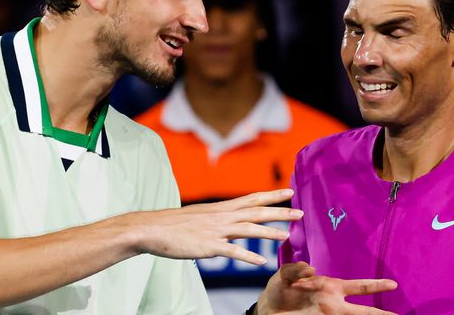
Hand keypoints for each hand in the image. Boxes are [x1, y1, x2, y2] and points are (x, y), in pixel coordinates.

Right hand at [127, 190, 301, 264]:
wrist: (152, 229)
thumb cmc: (174, 224)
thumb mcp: (200, 216)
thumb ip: (217, 219)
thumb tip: (229, 223)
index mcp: (220, 208)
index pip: (251, 198)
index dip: (272, 195)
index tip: (290, 191)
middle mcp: (221, 216)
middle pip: (256, 212)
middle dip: (279, 212)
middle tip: (300, 212)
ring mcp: (215, 231)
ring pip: (248, 229)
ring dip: (269, 232)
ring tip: (287, 236)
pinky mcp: (207, 246)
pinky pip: (231, 251)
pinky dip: (247, 256)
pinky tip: (261, 262)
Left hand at [256, 262, 397, 314]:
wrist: (267, 311)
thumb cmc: (279, 290)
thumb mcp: (283, 276)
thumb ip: (295, 270)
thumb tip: (311, 268)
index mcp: (330, 287)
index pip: (359, 287)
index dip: (376, 285)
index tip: (394, 284)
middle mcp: (334, 304)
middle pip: (363, 312)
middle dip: (381, 314)